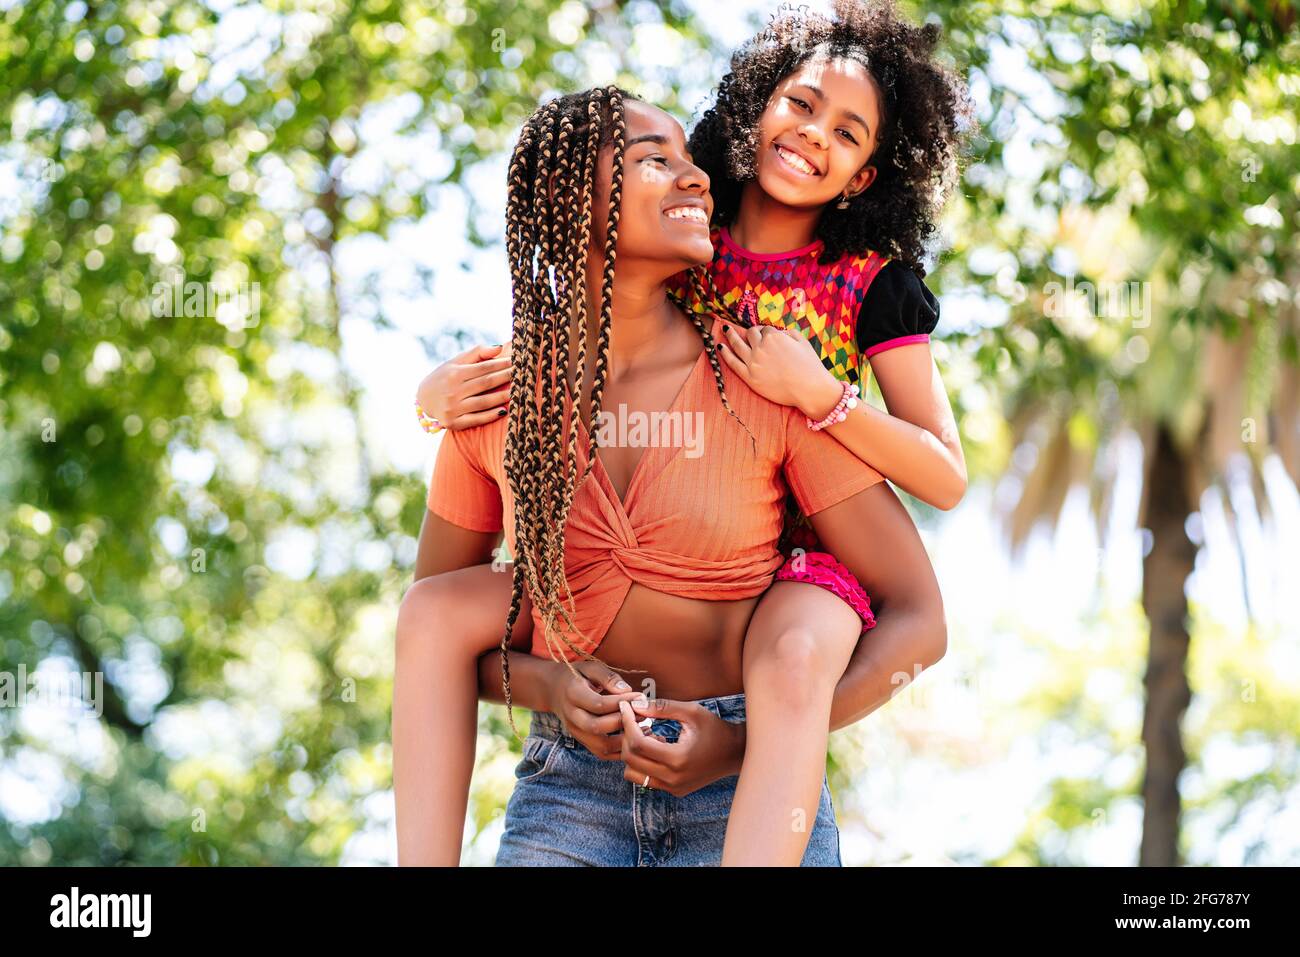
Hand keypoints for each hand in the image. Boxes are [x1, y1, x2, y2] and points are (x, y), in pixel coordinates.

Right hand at [416, 341, 512, 430]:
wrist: (423, 400)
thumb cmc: (444, 377)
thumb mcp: (455, 362)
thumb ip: (476, 353)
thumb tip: (499, 348)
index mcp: (454, 373)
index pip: (483, 368)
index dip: (502, 364)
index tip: (517, 361)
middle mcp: (453, 391)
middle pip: (485, 383)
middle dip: (505, 377)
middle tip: (522, 374)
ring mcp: (453, 408)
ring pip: (483, 402)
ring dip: (501, 397)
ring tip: (518, 392)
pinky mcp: (453, 423)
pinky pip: (475, 419)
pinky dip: (490, 415)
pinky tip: (503, 411)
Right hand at [541, 658, 646, 758]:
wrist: (553, 689)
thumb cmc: (577, 675)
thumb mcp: (591, 667)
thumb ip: (608, 677)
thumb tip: (626, 690)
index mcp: (572, 694)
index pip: (598, 704)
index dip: (622, 702)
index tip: (640, 697)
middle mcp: (571, 716)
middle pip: (597, 727)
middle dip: (623, 722)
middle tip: (643, 714)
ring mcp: (575, 731)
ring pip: (600, 745)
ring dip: (624, 740)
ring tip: (642, 728)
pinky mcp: (582, 741)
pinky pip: (601, 753)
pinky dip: (620, 750)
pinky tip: (634, 738)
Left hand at [615, 697, 746, 796]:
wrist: (735, 753)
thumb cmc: (715, 729)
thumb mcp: (691, 712)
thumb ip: (662, 708)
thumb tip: (636, 704)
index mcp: (678, 759)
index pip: (638, 743)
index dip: (627, 723)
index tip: (626, 707)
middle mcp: (673, 778)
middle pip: (631, 760)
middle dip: (627, 736)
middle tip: (636, 720)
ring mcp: (673, 787)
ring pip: (633, 773)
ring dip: (633, 753)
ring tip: (648, 735)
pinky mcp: (674, 790)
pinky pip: (646, 779)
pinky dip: (643, 762)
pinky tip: (658, 746)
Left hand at [717, 323, 839, 416]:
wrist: (809, 389)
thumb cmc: (809, 365)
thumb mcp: (802, 341)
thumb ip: (788, 333)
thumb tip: (778, 332)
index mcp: (773, 336)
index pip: (765, 329)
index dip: (766, 331)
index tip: (766, 334)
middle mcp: (761, 347)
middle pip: (750, 334)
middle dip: (750, 333)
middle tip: (748, 333)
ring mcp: (753, 362)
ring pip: (737, 345)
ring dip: (730, 335)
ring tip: (724, 330)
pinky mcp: (749, 377)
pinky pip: (733, 363)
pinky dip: (724, 354)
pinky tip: (719, 347)